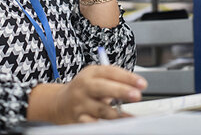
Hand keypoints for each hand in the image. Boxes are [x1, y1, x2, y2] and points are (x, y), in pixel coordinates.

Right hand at [27, 65, 146, 123]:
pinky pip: (91, 124)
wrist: (59, 103)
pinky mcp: (78, 119)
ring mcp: (80, 104)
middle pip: (103, 88)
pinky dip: (101, 125)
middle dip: (121, 91)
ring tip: (131, 117)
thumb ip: (114, 79)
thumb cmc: (84, 89)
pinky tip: (112, 127)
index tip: (142, 84)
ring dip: (118, 114)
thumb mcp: (95, 77)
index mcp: (91, 73)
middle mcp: (84, 87)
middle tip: (137, 95)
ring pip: (101, 109)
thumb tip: (136, 86)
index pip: (111, 72)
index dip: (127, 78)